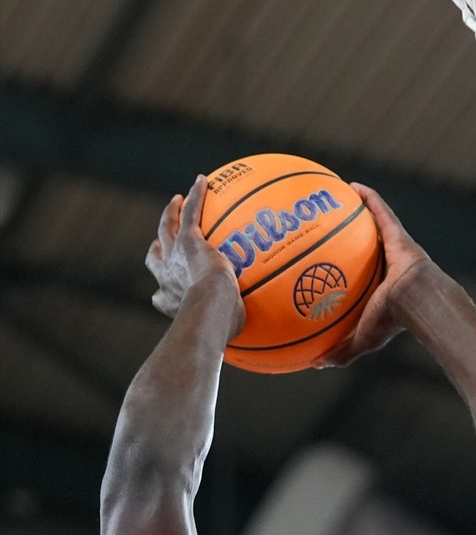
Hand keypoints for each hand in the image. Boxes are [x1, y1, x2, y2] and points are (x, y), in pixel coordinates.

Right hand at [146, 175, 244, 335]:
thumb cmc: (219, 331)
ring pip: (166, 229)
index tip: (163, 288)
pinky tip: (203, 180)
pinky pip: (191, 212)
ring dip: (170, 214)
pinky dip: (195, 196)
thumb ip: (236, 337)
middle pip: (154, 258)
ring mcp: (175, 257)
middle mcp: (166, 278)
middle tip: (162, 240)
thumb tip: (262, 353)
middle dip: (157, 248)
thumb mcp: (226, 337)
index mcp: (171, 301)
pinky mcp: (189, 241)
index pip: (160, 293)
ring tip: (176, 201)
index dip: (161, 287)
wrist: (209, 310)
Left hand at [316, 183, 434, 366]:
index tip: (321, 264)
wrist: (417, 302)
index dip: (341, 270)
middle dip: (347, 237)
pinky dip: (369, 197)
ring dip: (357, 212)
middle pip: (362, 247)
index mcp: (377, 289)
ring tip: (335, 199)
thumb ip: (339, 351)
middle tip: (322, 227)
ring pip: (372, 226)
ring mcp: (393, 248)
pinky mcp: (399, 234)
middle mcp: (384, 266)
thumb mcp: (360, 340)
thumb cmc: (391, 321)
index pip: (356, 277)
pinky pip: (381, 211)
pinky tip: (351, 185)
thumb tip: (314, 363)